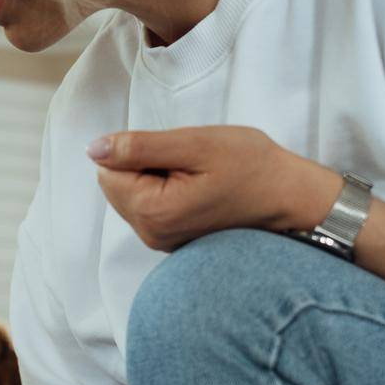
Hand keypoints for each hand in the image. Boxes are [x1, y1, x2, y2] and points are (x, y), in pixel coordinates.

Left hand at [89, 127, 340, 251]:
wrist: (290, 199)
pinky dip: (168, 189)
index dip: (139, 150)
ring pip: (134, 193)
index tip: (179, 153)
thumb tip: (94, 149)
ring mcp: (160, 241)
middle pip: (117, 184)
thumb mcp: (196, 144)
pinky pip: (152, 204)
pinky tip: (200, 188)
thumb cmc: (252, 167)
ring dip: (157, 176)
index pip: (108, 170)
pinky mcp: (171, 239)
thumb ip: (140, 146)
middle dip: (145, 164)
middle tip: (191, 162)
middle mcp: (149, 234)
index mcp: (151, 212)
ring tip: (198, 175)